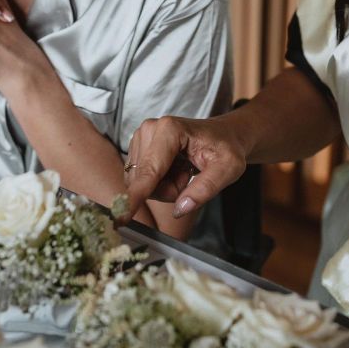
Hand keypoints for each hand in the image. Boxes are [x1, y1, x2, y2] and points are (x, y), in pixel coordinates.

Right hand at [121, 115, 247, 222]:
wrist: (225, 135)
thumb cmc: (227, 148)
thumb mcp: (229, 169)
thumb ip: (206, 188)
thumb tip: (181, 209)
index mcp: (170, 130)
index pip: (149, 172)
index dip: (135, 197)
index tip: (119, 217)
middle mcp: (149, 129)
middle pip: (144, 181)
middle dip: (168, 189)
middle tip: (190, 175)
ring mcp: (141, 136)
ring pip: (140, 182)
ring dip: (165, 187)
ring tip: (185, 170)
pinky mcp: (138, 146)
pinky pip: (141, 179)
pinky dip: (160, 182)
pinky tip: (175, 169)